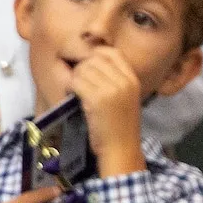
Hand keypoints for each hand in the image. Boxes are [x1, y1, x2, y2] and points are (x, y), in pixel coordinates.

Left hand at [70, 46, 146, 177]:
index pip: (112, 53)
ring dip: (75, 78)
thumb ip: (115, 80)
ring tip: (76, 91)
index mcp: (133, 79)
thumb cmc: (119, 127)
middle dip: (82, 68)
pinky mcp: (97, 100)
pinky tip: (72, 96)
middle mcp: (124, 82)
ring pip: (83, 69)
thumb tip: (91, 62)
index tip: (88, 68)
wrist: (121, 150)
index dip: (96, 55)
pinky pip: (76, 82)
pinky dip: (70, 87)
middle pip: (95, 58)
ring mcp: (112, 90)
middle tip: (79, 82)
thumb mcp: (125, 98)